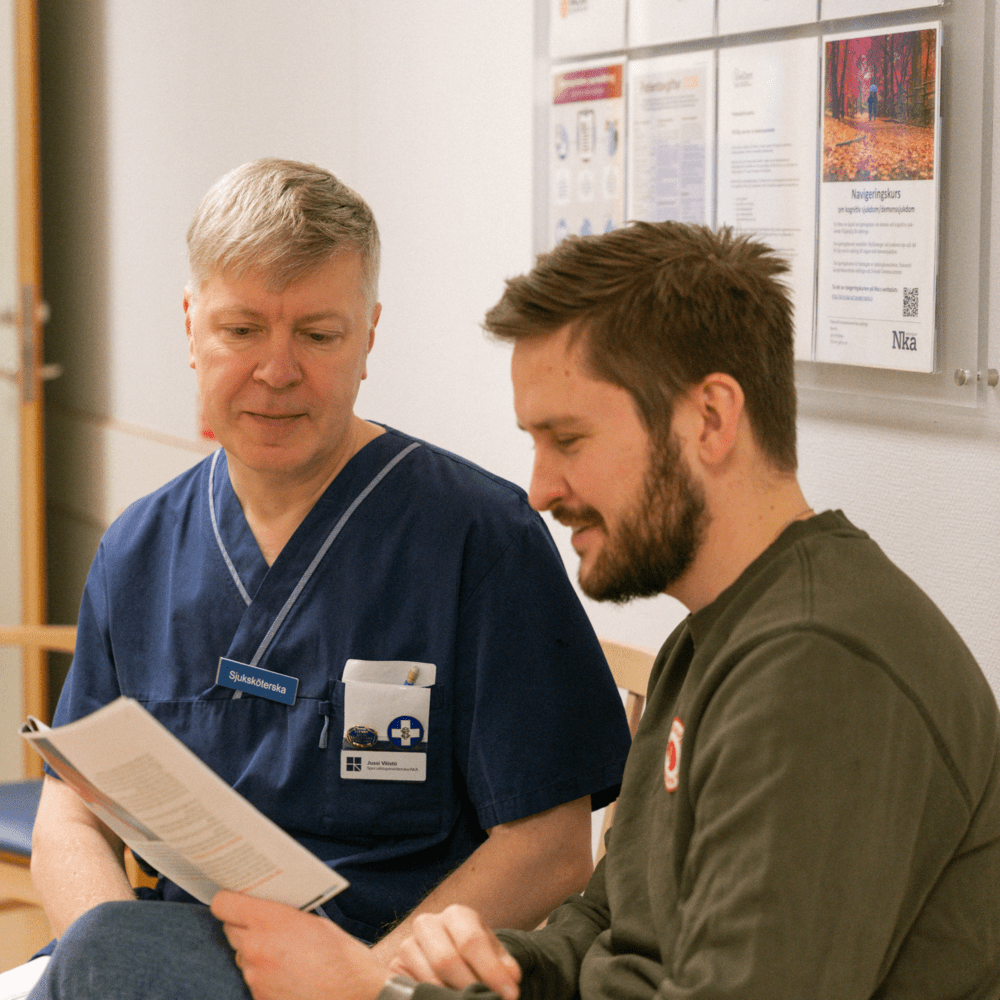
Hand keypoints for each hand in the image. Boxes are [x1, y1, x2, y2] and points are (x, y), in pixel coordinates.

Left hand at [211, 890, 388, 999]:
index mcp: (270, 921)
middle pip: (231, 929)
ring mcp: (254, 976)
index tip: (234, 898)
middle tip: (265, 926)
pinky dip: (265, 975)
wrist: (353, 995)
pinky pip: (253, 979)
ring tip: (284, 955)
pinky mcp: (258, 997)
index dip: (227, 900)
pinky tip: (288, 975)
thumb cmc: (340, 956)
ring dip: (255, 952)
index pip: (224, 904)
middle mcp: (255, 948)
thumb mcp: (314, 922)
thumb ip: (282, 916)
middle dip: (244, 926)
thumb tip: (264, 912)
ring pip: (242, 955)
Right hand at [389, 904, 521, 999]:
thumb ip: (504, 965)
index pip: (472, 941)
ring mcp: (408, 945)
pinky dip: (432, 999)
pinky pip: (412, 990)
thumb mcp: (493, 952)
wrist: (448, 950)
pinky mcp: (394, 968)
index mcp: (456, 915)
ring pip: (427, 979)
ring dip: (451, 998)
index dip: (492, 971)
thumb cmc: (475, 953)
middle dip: (469, 987)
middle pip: (446, 960)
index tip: (510, 995)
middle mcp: (427, 924)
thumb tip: (512, 980)